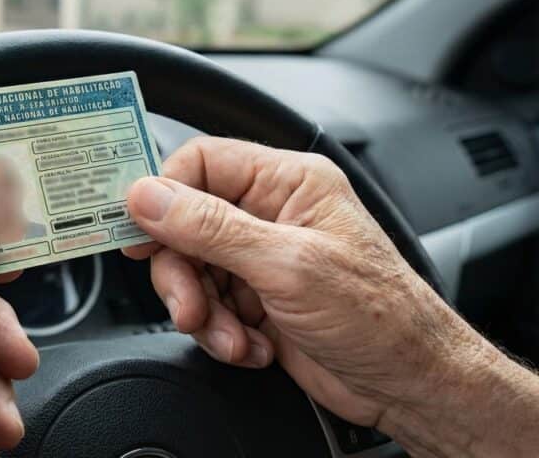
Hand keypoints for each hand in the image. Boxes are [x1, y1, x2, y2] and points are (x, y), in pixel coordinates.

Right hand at [124, 137, 534, 452]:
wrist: (409, 384)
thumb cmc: (380, 315)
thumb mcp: (287, 265)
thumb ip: (211, 227)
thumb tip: (148, 195)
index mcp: (287, 182)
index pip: (200, 162)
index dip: (162, 195)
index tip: (136, 232)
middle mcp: (271, 213)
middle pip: (185, 225)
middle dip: (182, 273)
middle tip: (190, 306)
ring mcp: (262, 258)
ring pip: (192, 271)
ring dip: (203, 312)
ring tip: (233, 337)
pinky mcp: (256, 299)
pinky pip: (208, 307)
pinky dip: (221, 333)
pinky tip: (252, 347)